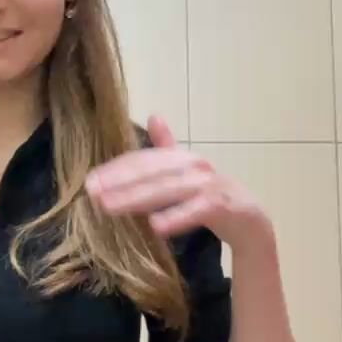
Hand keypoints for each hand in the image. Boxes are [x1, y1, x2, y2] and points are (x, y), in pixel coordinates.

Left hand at [84, 114, 271, 252]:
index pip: (145, 160)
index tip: (90, 181)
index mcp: (183, 158)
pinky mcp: (224, 206)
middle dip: (120, 182)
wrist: (252, 221)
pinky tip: (155, 227)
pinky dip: (177, 217)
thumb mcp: (187, 173)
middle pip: (153, 172)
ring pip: (169, 189)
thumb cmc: (212, 196)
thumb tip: (154, 114)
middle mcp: (197, 166)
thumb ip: (167, 149)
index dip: (116, 169)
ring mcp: (211, 184)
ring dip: (138, 198)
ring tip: (110, 207)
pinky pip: (197, 210)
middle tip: (92, 193)